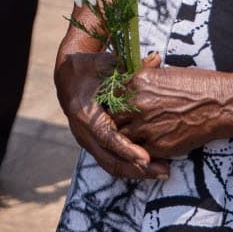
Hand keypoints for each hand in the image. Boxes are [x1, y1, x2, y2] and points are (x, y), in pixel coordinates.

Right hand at [56, 49, 164, 180]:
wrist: (69, 78)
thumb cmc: (92, 69)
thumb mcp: (109, 66)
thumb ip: (133, 69)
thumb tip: (157, 59)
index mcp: (85, 113)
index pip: (106, 138)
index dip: (126, 150)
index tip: (146, 158)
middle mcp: (83, 132)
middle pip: (110, 160)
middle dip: (137, 169)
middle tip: (163, 170)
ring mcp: (87, 142)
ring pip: (111, 166)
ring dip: (137, 172)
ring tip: (163, 172)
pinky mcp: (93, 146)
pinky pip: (111, 162)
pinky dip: (130, 168)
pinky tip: (151, 168)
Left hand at [113, 53, 230, 158]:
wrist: (222, 104)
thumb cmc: (198, 85)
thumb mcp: (165, 73)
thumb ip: (143, 79)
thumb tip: (129, 82)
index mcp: (138, 82)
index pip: (110, 95)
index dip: (114, 103)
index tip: (119, 107)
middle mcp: (138, 103)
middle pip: (112, 117)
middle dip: (116, 121)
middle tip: (124, 123)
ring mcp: (146, 126)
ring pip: (121, 136)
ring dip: (127, 137)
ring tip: (137, 135)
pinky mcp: (158, 145)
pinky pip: (138, 151)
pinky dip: (141, 150)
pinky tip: (150, 144)